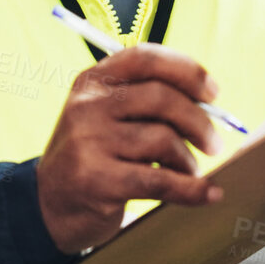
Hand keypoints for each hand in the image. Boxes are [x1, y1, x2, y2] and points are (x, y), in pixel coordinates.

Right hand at [36, 45, 223, 253]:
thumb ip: (145, 103)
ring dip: (188, 159)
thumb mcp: (104, 116)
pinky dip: (193, 189)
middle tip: (214, 144)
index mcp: (92, 81)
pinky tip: (209, 193)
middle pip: (161, 97)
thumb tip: (208, 106)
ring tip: (190, 171)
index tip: (213, 92)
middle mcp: (87, 106)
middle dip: (199, 121)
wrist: (50, 205)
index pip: (145, 58)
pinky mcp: (97, 180)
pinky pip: (159, 182)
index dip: (186, 70)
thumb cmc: (92, 156)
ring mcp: (89, 142)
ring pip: (162, 139)